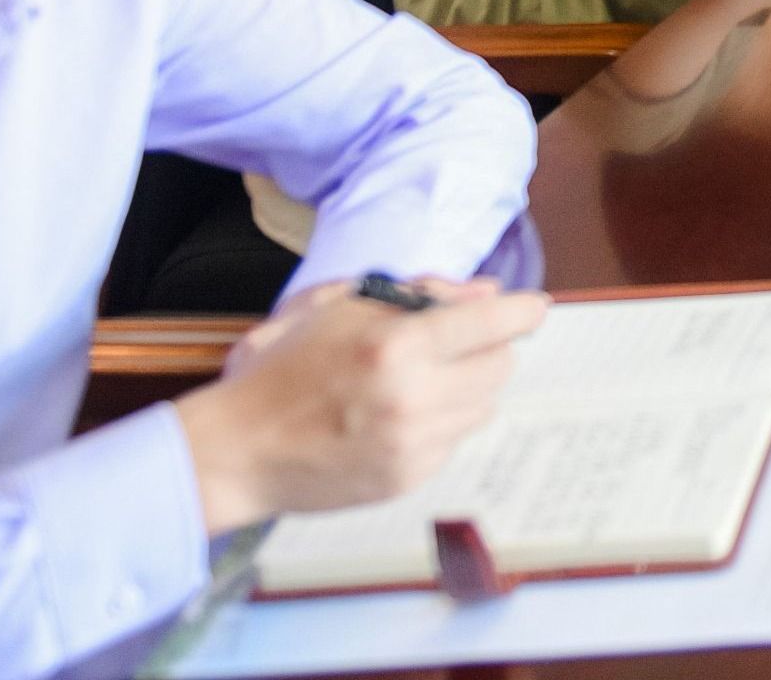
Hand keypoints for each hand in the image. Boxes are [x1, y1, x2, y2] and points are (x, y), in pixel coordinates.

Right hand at [174, 278, 551, 534]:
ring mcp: (413, 445)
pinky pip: (455, 439)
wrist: (237, 451)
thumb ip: (418, 293)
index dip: (522, 310)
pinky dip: (441, 421)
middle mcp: (412, 398)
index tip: (533, 307)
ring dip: (467, 385)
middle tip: (459, 342)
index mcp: (395, 346)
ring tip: (420, 379)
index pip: (493, 322)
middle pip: (501, 365)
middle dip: (489, 346)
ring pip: (484, 404)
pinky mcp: (408, 479)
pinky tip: (398, 415)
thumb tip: (486, 291)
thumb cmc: (281, 371)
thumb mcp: (337, 307)